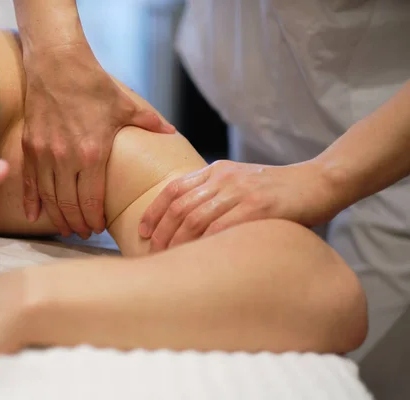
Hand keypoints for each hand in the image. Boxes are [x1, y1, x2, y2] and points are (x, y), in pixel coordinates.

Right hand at [21, 43, 174, 238]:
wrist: (57, 63)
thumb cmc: (93, 84)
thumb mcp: (125, 104)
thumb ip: (149, 122)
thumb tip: (172, 132)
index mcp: (93, 153)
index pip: (92, 200)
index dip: (95, 219)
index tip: (99, 228)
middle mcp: (66, 159)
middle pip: (70, 204)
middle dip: (78, 224)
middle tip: (83, 233)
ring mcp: (45, 154)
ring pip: (50, 198)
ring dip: (58, 217)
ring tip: (66, 228)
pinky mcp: (30, 147)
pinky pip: (29, 182)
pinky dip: (30, 202)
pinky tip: (34, 216)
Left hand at [139, 160, 340, 251]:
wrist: (319, 182)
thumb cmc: (278, 190)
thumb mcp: (241, 182)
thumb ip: (216, 194)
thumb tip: (189, 224)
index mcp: (217, 171)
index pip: (174, 189)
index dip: (154, 211)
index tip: (143, 230)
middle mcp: (224, 178)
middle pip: (180, 205)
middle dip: (162, 232)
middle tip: (153, 252)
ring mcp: (241, 191)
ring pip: (195, 218)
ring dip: (178, 241)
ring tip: (169, 260)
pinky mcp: (259, 207)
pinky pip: (222, 228)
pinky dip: (204, 245)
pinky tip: (197, 259)